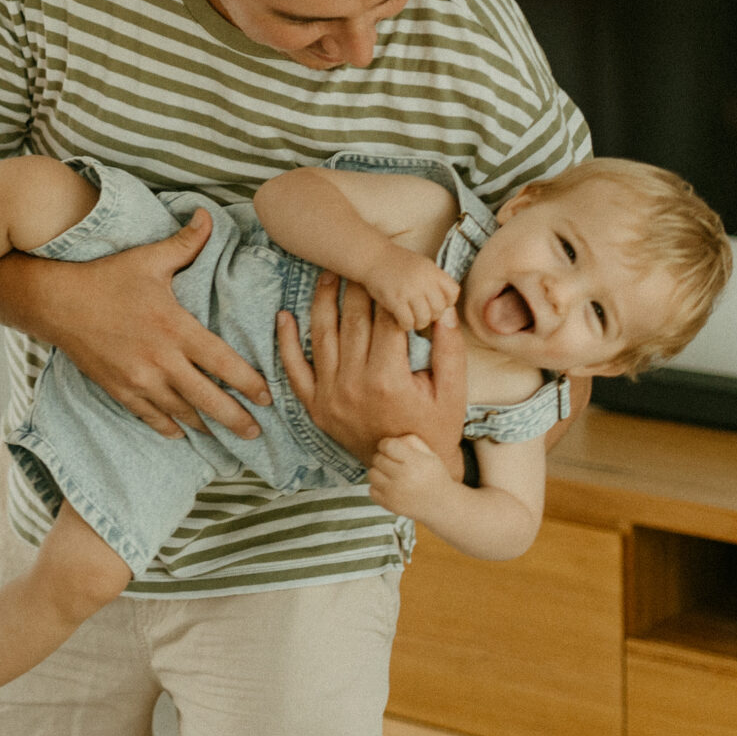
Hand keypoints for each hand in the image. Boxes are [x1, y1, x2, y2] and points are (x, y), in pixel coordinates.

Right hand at [41, 216, 270, 439]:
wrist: (56, 302)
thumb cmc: (105, 278)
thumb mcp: (148, 258)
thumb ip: (185, 243)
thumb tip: (209, 216)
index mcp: (175, 328)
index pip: (222, 362)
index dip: (249, 383)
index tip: (268, 397)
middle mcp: (160, 360)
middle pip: (207, 398)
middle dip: (236, 419)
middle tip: (256, 433)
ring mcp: (138, 379)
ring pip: (181, 412)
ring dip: (205, 426)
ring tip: (226, 437)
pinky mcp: (118, 389)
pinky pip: (149, 416)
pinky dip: (168, 427)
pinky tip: (180, 433)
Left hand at [275, 271, 465, 465]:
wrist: (409, 473)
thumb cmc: (434, 430)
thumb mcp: (453, 393)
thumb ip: (448, 350)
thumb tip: (442, 309)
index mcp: (389, 379)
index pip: (387, 321)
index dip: (390, 292)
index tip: (390, 270)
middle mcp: (354, 384)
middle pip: (353, 322)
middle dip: (357, 288)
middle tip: (357, 262)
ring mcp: (330, 395)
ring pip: (322, 336)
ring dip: (322, 301)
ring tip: (327, 274)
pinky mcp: (315, 406)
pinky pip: (294, 369)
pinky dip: (285, 341)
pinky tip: (284, 315)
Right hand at [364, 247, 460, 332]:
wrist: (371, 256)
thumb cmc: (396, 262)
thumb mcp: (421, 264)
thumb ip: (434, 280)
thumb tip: (446, 304)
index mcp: (432, 270)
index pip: (453, 292)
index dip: (447, 301)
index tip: (434, 302)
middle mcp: (423, 280)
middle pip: (440, 309)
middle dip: (432, 316)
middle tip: (422, 314)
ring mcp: (409, 290)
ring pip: (425, 318)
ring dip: (419, 323)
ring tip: (412, 319)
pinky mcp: (395, 300)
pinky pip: (408, 322)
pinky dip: (405, 325)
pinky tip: (400, 320)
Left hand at [366, 433, 455, 518]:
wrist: (442, 505)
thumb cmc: (434, 475)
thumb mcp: (430, 454)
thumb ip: (411, 440)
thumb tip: (392, 439)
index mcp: (415, 463)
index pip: (387, 445)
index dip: (386, 444)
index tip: (392, 448)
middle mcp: (404, 478)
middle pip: (377, 458)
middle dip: (384, 457)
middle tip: (395, 463)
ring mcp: (395, 494)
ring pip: (371, 474)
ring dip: (379, 472)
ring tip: (392, 474)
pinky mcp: (390, 505)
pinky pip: (371, 490)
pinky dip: (379, 488)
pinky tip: (391, 487)